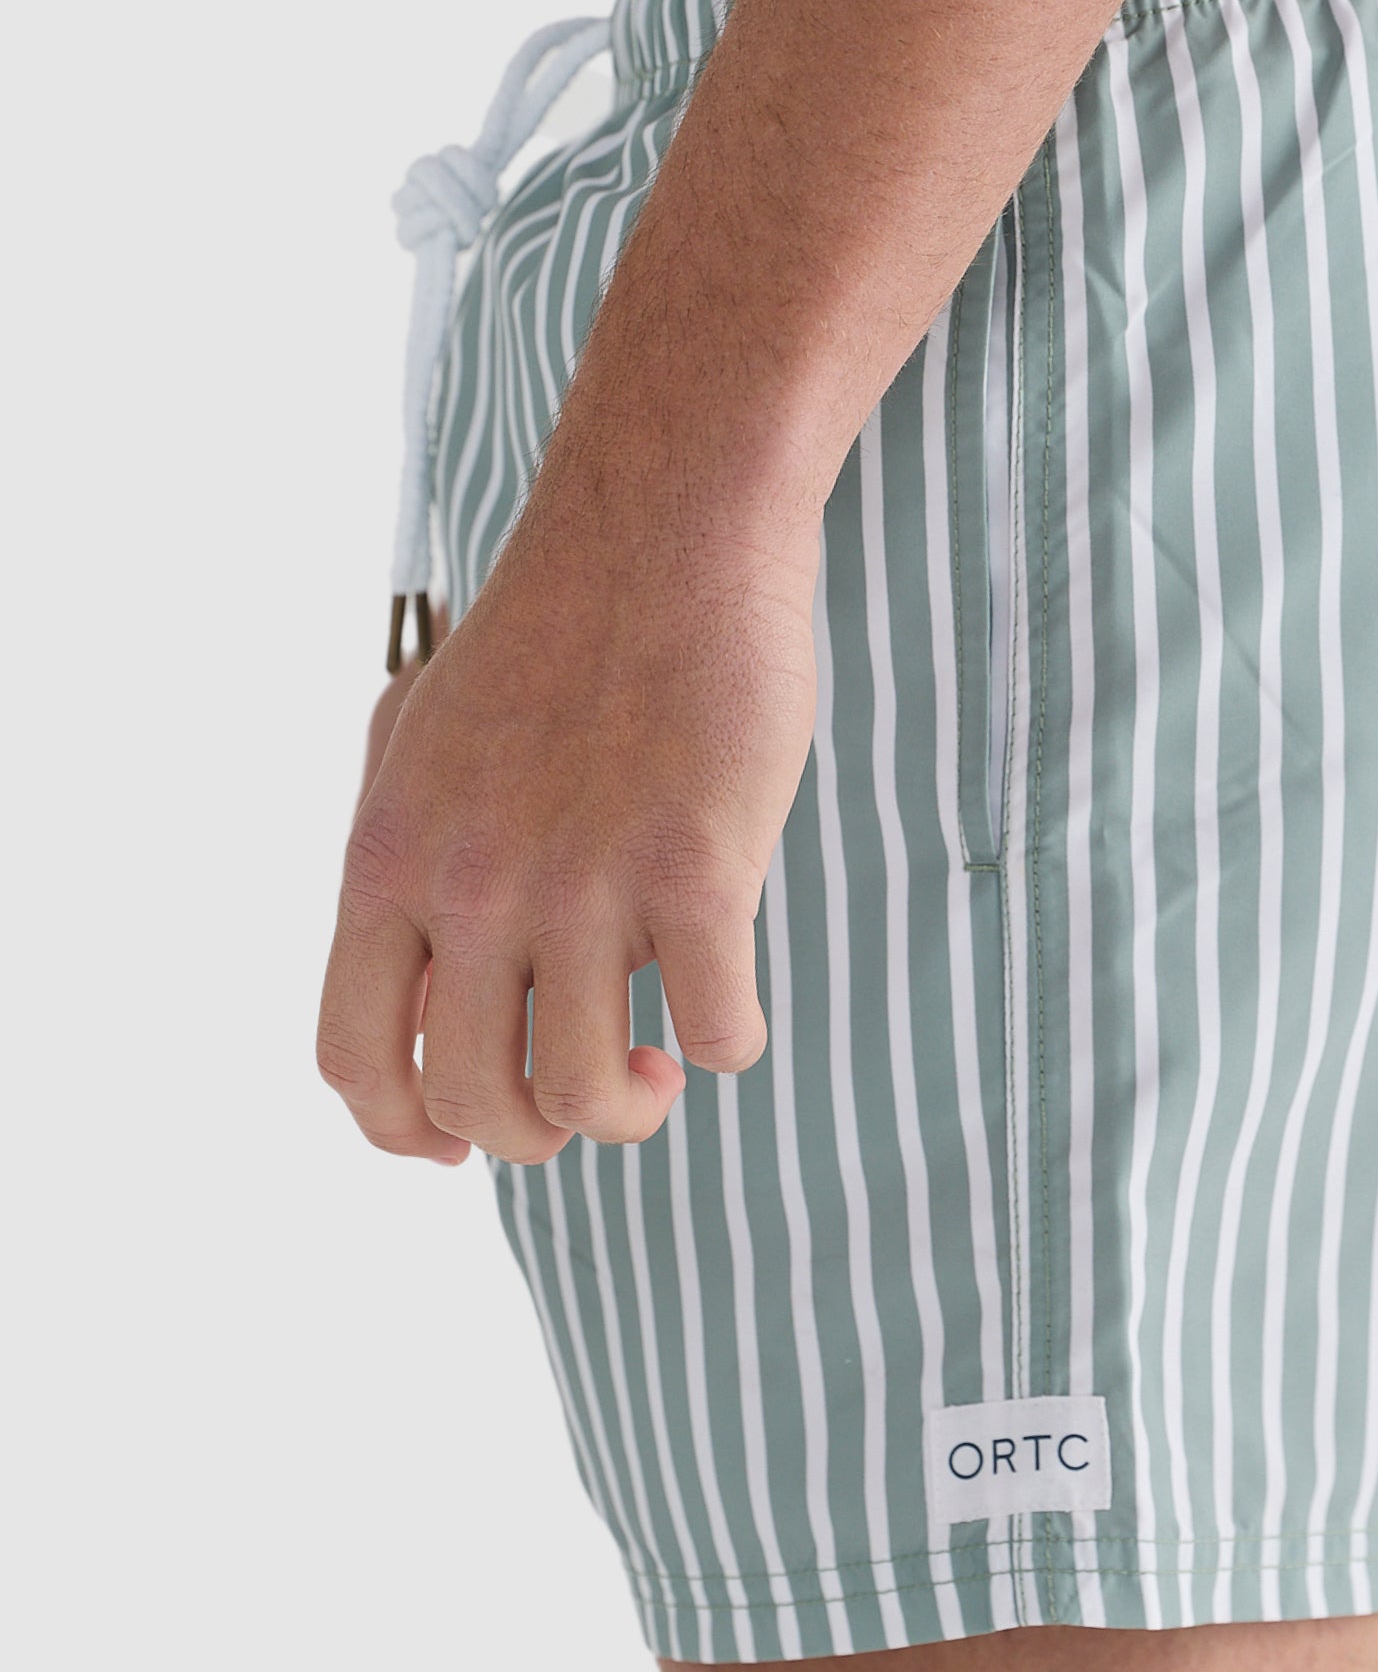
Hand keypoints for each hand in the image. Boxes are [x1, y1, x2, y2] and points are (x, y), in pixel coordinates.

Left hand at [317, 465, 821, 1167]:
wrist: (663, 528)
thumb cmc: (555, 628)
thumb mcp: (418, 738)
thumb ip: (405, 857)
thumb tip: (413, 972)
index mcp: (388, 860)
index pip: (354, 1062)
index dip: (405, 1132)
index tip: (461, 1142)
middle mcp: (470, 887)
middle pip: (474, 1101)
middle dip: (535, 1136)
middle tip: (589, 1084)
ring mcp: (582, 884)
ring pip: (588, 1096)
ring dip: (631, 1107)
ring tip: (657, 1058)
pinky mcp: (697, 872)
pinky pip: (715, 1035)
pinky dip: (728, 1044)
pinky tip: (728, 1000)